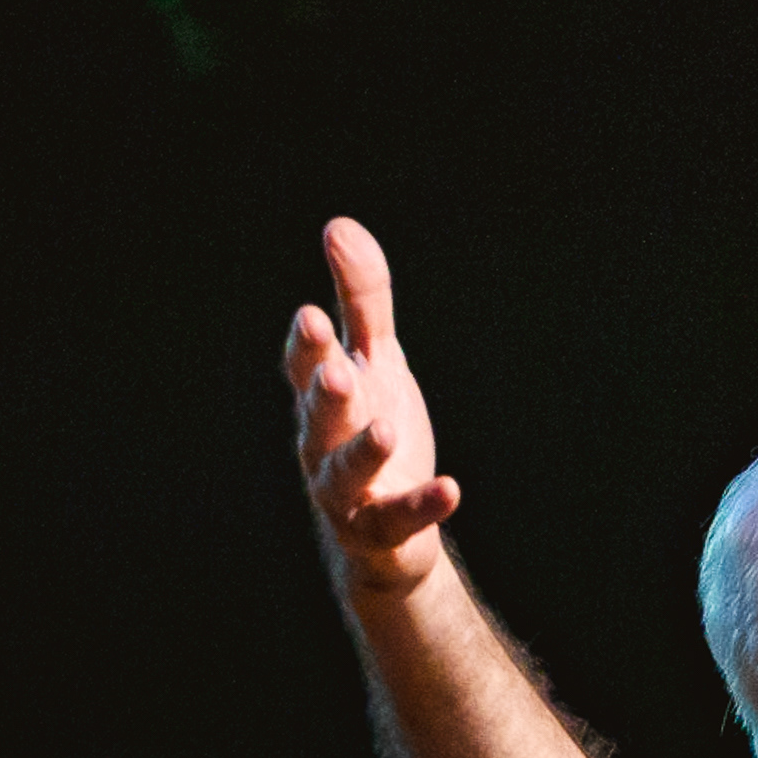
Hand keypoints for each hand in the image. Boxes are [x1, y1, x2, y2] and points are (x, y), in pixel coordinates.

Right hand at [282, 216, 461, 593]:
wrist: (383, 532)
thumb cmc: (370, 429)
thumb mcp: (376, 359)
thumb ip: (361, 298)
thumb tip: (338, 225)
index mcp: (322, 396)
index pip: (305, 364)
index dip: (307, 345)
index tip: (312, 316)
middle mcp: (324, 443)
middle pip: (318, 416)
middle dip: (325, 392)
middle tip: (337, 369)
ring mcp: (348, 493)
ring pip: (345, 473)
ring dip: (363, 451)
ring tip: (386, 429)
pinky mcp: (381, 531)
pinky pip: (398, 520)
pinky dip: (423, 505)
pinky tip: (452, 489)